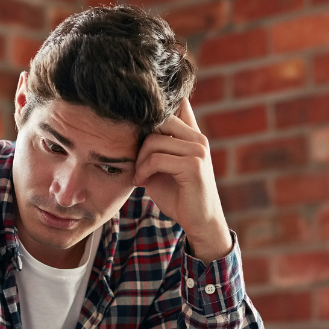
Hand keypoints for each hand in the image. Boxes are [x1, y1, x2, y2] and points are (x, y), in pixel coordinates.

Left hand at [133, 98, 231, 264]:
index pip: (174, 105)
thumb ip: (153, 148)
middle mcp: (198, 138)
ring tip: (138, 176)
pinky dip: (143, 171)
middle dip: (139, 141)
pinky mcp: (194, 165)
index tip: (133, 124)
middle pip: (158, 120)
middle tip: (135, 163)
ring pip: (154, 141)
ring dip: (139, 160)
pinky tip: (141, 182)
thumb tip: (129, 127)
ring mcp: (198, 150)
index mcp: (193, 135)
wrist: (199, 222)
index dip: (151, 112)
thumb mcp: (162, 168)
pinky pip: (157, 159)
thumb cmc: (178, 196)